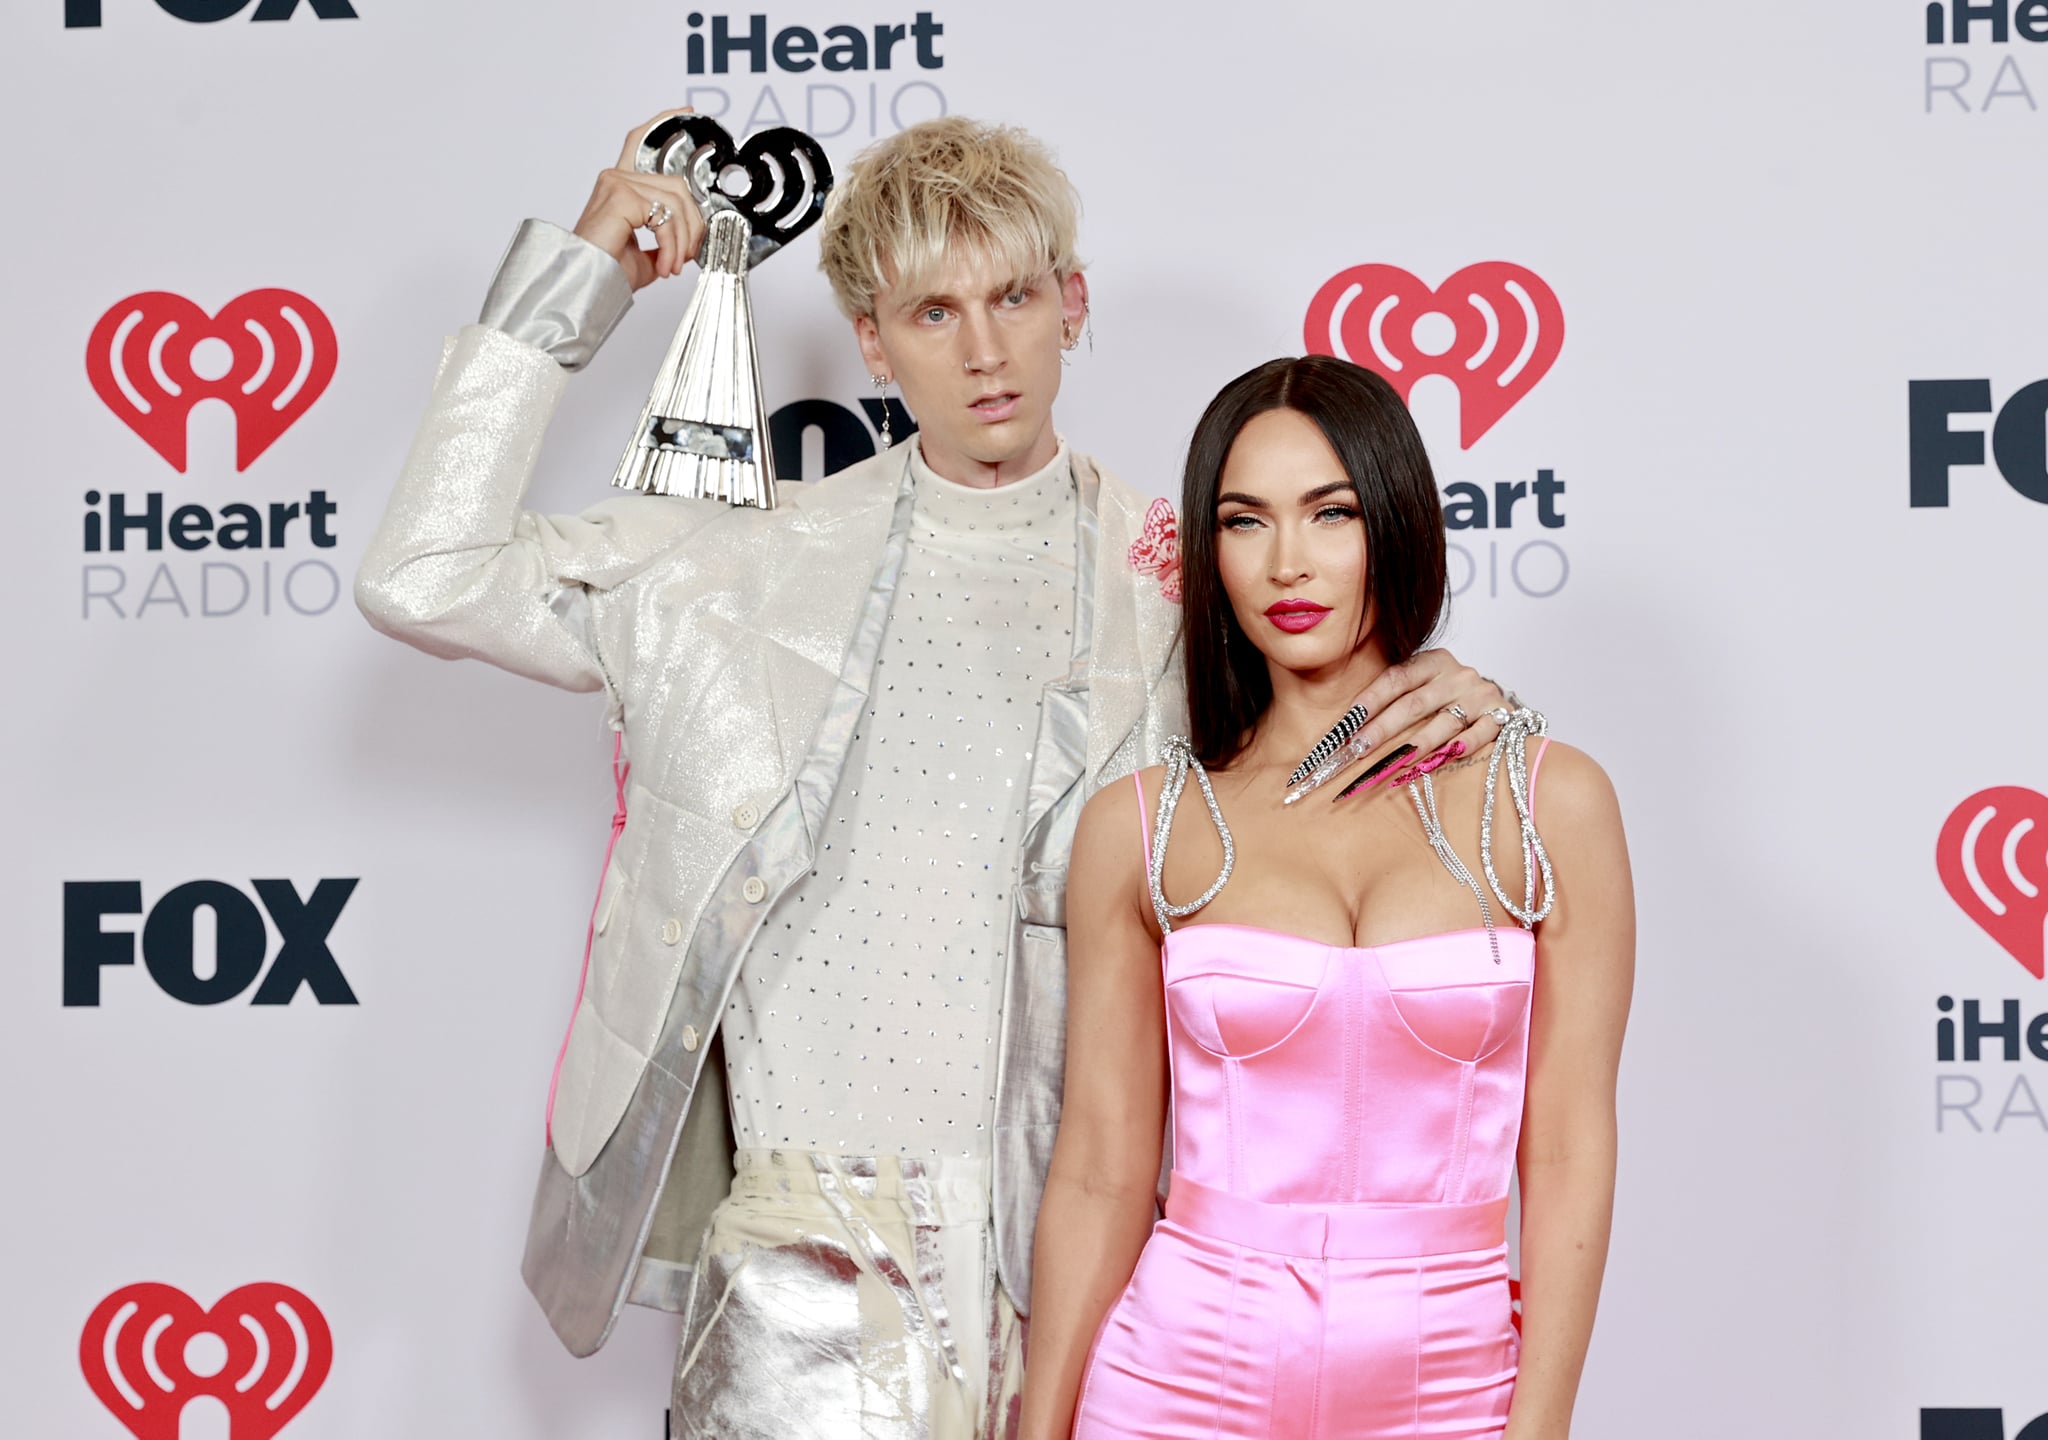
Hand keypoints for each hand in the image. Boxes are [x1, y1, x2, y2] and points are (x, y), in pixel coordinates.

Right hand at [571, 110, 707, 291]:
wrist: (586, 285)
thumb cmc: (606, 272)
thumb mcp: (647, 254)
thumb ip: (666, 239)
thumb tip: (688, 241)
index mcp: (619, 186)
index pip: (640, 142)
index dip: (663, 121)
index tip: (685, 112)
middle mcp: (616, 178)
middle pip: (677, 185)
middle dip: (692, 224)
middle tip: (685, 255)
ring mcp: (617, 183)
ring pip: (676, 202)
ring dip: (683, 241)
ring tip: (672, 264)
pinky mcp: (620, 196)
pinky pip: (665, 217)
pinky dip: (672, 245)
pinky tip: (663, 264)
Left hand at [1287, 651, 1511, 798]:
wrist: (1496, 700)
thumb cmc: (1448, 696)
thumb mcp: (1424, 685)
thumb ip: (1395, 698)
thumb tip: (1346, 729)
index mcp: (1434, 661)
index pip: (1396, 679)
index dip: (1370, 700)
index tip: (1347, 724)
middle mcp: (1458, 676)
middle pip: (1414, 704)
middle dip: (1383, 729)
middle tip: (1358, 750)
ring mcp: (1481, 696)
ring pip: (1443, 724)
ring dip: (1414, 746)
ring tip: (1389, 765)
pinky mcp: (1501, 716)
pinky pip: (1478, 736)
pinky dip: (1458, 749)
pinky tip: (1437, 761)